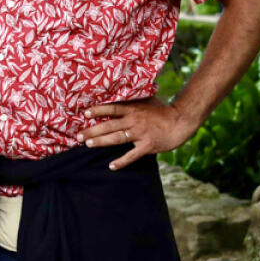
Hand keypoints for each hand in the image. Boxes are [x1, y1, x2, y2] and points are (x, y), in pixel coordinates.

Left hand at [77, 97, 198, 169]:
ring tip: (88, 145)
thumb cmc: (163, 111)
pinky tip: (111, 166)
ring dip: (101, 142)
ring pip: (116, 138)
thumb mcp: (147, 101)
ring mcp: (140, 133)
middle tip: (78, 136)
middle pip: (109, 125)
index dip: (98, 110)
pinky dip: (121, 161)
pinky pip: (132, 155)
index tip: (85, 113)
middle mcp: (134, 120)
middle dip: (92, 130)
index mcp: (133, 109)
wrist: (181, 121)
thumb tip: (120, 94)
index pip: (112, 108)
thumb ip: (133, 100)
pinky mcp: (147, 145)